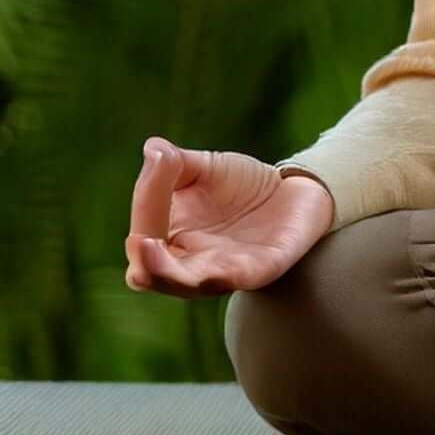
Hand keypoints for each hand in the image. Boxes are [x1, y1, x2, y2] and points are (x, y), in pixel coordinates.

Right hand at [123, 136, 334, 298]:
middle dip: (147, 264)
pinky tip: (216, 268)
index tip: (161, 163)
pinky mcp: (261, 269)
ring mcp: (225, 270)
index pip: (141, 238)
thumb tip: (154, 149)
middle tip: (142, 243)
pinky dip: (226, 275)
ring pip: (190, 285)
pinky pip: (239, 278)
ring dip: (171, 274)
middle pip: (155, 277)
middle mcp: (191, 264)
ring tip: (154, 251)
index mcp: (169, 242)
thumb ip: (175, 165)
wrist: (293, 190)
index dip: (145, 206)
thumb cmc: (241, 184)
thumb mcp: (204, 168)